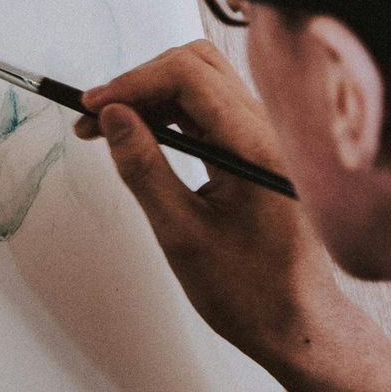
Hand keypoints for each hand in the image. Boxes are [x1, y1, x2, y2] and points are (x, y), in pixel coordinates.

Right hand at [76, 41, 390, 391]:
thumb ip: (143, 168)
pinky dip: (175, 115)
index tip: (92, 108)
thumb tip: (112, 116)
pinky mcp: (262, 151)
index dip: (134, 83)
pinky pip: (215, 112)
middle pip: (199, 68)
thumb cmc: (249, 293)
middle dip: (141, 83)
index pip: (190, 76)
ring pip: (205, 85)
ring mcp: (269, 138)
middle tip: (95, 117)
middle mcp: (271, 131)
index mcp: (257, 147)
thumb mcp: (180, 234)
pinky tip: (143, 136)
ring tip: (107, 128)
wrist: (298, 324)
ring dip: (154, 97)